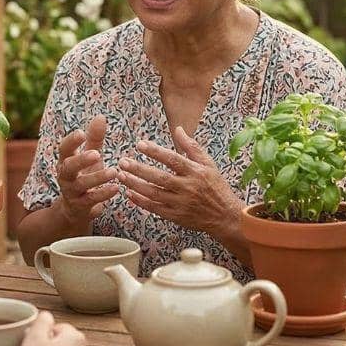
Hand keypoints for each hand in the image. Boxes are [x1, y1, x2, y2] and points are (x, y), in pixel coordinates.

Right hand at [55, 115, 118, 225]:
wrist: (76, 209)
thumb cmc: (84, 175)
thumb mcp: (89, 156)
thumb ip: (94, 138)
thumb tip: (101, 116)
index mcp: (66, 160)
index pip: (64, 148)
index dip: (71, 141)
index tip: (81, 132)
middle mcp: (65, 176)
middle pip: (69, 167)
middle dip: (82, 160)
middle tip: (97, 154)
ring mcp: (71, 192)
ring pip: (81, 184)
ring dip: (98, 178)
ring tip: (114, 172)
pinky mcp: (80, 205)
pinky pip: (91, 200)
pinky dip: (104, 194)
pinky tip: (117, 188)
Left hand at [115, 126, 244, 237]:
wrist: (226, 216)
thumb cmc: (216, 187)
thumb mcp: (208, 164)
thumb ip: (191, 147)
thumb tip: (178, 129)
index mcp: (195, 172)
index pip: (173, 159)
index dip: (155, 152)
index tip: (140, 144)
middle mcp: (187, 188)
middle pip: (159, 178)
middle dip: (139, 169)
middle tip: (122, 161)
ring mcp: (180, 203)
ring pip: (154, 193)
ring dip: (135, 185)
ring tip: (120, 175)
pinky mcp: (176, 216)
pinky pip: (155, 208)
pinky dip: (141, 201)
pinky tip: (129, 193)